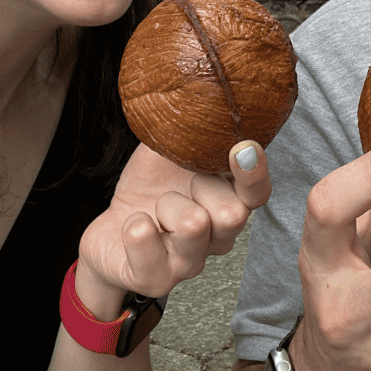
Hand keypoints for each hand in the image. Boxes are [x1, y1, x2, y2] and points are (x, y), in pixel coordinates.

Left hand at [76, 142, 269, 315]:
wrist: (111, 228)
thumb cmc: (150, 186)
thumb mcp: (171, 150)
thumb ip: (193, 129)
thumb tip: (203, 90)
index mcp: (228, 200)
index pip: (258, 194)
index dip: (254, 173)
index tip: (242, 148)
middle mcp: (218, 235)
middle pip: (233, 213)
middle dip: (202, 187)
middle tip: (183, 182)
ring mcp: (191, 261)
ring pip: (194, 228)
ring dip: (167, 206)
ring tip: (154, 207)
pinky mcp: (157, 280)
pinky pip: (151, 253)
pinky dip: (136, 229)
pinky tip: (135, 222)